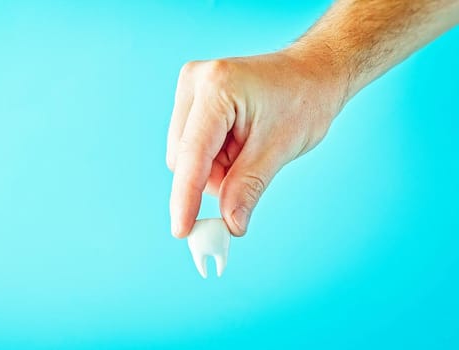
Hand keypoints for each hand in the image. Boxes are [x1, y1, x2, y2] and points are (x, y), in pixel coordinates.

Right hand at [167, 51, 345, 237]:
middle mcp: (195, 82)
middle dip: (212, 178)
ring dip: (214, 169)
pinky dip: (214, 158)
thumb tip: (230, 225)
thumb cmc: (303, 99)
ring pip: (185, 156)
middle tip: (249, 171)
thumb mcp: (279, 148)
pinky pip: (191, 146)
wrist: (313, 72)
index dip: (185, 197)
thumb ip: (248, 187)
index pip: (192, 153)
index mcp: (216, 88)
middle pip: (183, 157)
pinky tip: (238, 144)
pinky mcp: (193, 98)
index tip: (182, 230)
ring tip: (248, 150)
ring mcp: (191, 87)